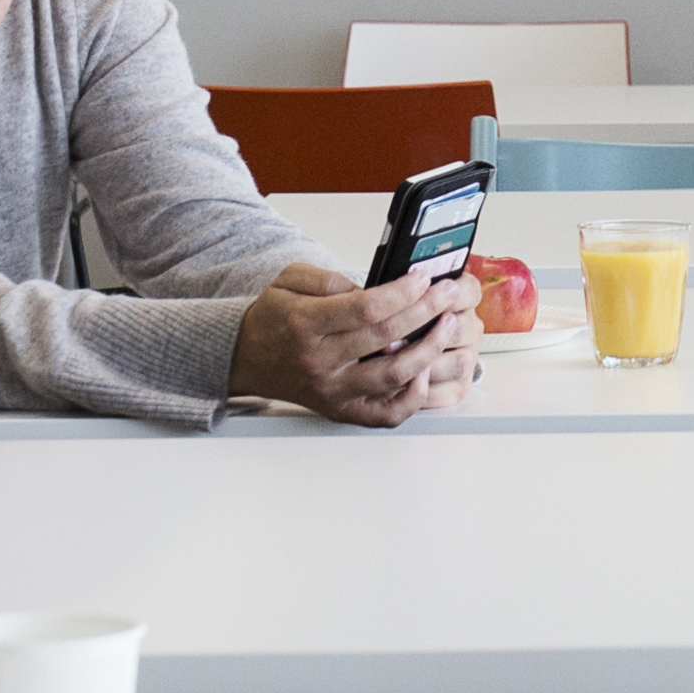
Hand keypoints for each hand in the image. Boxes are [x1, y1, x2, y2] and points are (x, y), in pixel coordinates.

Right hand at [234, 261, 474, 424]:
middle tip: (448, 293)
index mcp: (305, 324)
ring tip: (446, 325)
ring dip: (429, 349)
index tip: (422, 278)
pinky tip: (425, 371)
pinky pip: (385, 414)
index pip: (366, 308)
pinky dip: (412, 396)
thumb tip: (375, 290)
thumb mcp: (289, 281)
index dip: (402, 292)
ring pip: (393, 376)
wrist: (245, 358)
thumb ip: (330, 279)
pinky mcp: (341, 410)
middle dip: (426, 310)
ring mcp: (332, 390)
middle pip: (386, 336)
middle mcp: (320, 361)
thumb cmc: (274, 318)